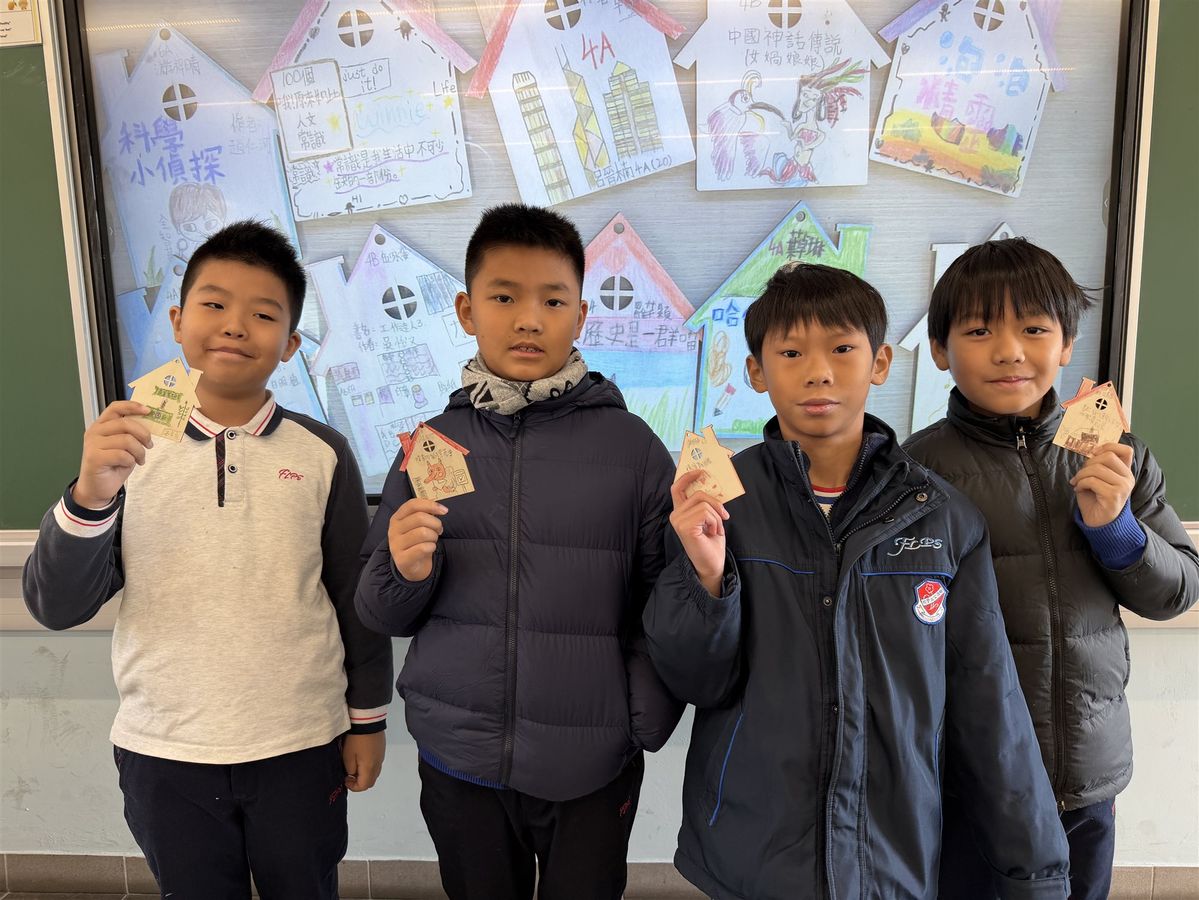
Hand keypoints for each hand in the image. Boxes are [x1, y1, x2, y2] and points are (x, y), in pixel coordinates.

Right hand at [73, 401, 153, 508]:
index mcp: (101, 425)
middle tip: (149, 445)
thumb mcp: (125, 445)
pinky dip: (131, 461)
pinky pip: (122, 454)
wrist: (97, 488)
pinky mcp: (95, 457)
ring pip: (127, 440)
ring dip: (139, 451)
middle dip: (143, 434)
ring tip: (140, 459)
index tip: (148, 410)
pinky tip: (128, 464)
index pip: (115, 408)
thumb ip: (130, 432)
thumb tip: (149, 421)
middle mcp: (95, 432)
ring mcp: (93, 444)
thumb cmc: (113, 465)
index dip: (132, 406)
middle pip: (125, 423)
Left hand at [342, 732, 384, 791]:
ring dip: (365, 774)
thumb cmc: (356, 739)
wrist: (367, 721)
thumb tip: (352, 774)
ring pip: (374, 773)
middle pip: (371, 782)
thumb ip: (350, 769)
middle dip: (360, 782)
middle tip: (350, 775)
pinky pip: (376, 764)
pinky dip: (369, 767)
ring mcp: (381, 757)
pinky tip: (361, 757)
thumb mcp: (347, 756)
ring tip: (355, 765)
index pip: (364, 786)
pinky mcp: (381, 750)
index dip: (353, 787)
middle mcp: (378, 764)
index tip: (346, 779)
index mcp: (370, 768)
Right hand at [388, 498, 446, 580]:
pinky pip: (423, 548)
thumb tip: (439, 508)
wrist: (411, 567)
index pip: (412, 505)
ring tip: (433, 540)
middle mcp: (393, 530)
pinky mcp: (402, 559)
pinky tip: (429, 548)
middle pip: (420, 518)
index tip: (444, 510)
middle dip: (435, 523)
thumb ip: (425, 514)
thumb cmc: (416, 543)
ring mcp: (396, 545)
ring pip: (423, 533)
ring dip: (434, 536)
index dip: (430, 505)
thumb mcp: (418, 526)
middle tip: (438, 530)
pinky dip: (431, 547)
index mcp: (397, 518)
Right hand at [670, 469, 728, 596]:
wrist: (712, 565)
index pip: (677, 488)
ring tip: (716, 529)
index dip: (687, 476)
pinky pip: (706, 512)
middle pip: (698, 493)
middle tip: (724, 516)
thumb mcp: (710, 518)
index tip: (700, 471)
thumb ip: (706, 503)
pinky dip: (715, 522)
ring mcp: (678, 520)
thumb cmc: (711, 543)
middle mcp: (675, 515)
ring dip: (717, 516)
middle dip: (715, 502)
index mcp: (680, 512)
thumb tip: (712, 485)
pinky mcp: (685, 526)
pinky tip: (714, 533)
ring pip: (704, 503)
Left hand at [1071, 442, 1135, 526]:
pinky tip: (1079, 489)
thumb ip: (1098, 465)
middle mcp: (1128, 478)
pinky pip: (1092, 481)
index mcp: (1125, 472)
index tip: (1093, 452)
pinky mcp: (1113, 495)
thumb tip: (1090, 452)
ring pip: (1097, 468)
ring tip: (1077, 483)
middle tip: (1080, 474)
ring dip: (1081, 474)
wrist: (1099, 523)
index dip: (1108, 446)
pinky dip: (1081, 484)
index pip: (1126, 450)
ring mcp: (1122, 487)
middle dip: (1088, 463)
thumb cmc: (1096, 499)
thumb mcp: (1097, 479)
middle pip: (1108, 456)